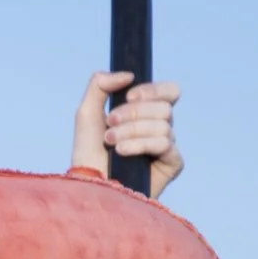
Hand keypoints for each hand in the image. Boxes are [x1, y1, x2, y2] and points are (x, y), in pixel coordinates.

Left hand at [72, 71, 183, 197]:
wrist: (87, 182)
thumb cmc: (88, 152)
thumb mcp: (86, 112)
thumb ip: (100, 84)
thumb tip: (129, 75)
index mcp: (147, 114)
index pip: (169, 91)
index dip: (152, 90)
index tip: (129, 96)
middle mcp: (161, 128)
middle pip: (164, 107)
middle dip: (133, 113)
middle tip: (110, 124)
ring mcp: (167, 147)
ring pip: (163, 124)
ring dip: (131, 131)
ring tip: (111, 142)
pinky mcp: (171, 164)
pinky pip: (165, 143)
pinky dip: (140, 144)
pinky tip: (122, 152)